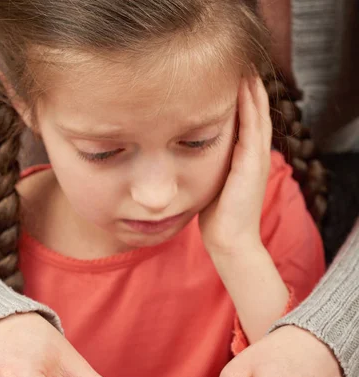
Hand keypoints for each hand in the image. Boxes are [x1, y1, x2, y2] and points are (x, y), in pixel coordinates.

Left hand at [199, 75, 271, 256]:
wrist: (230, 242)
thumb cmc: (218, 220)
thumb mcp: (213, 186)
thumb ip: (208, 169)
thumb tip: (188, 158)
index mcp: (246, 161)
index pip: (247, 123)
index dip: (241, 102)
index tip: (229, 81)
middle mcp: (255, 156)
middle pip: (256, 113)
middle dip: (248, 90)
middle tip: (240, 65)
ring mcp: (256, 159)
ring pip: (257, 115)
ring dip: (252, 90)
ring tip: (244, 67)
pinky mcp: (251, 164)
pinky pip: (252, 127)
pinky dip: (249, 105)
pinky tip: (243, 87)